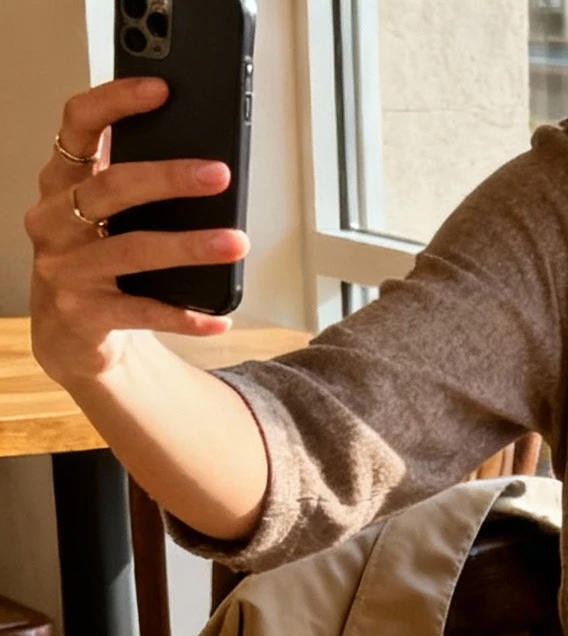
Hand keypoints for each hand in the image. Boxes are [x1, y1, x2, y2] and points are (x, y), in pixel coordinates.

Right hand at [26, 79, 248, 384]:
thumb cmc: (93, 261)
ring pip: (134, 249)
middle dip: (170, 178)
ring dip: (190, 247)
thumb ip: (130, 181)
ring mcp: (66, 268)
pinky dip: (185, 316)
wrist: (67, 334)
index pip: (79, 123)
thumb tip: (202, 159)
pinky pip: (144, 311)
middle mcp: (54, 220)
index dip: (116, 100)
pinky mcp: (84, 314)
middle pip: (114, 186)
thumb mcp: (102, 215)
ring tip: (234, 243)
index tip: (162, 90)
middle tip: (220, 174)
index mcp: (60, 181)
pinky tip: (218, 318)